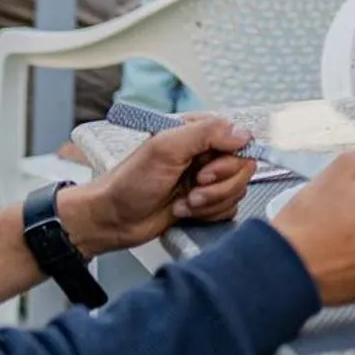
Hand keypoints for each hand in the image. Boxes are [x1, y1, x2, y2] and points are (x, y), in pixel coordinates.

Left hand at [61, 117, 255, 254]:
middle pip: (243, 168)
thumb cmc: (129, 183)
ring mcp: (206, 179)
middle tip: (193, 189)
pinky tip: (184, 211)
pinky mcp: (205, 202)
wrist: (111, 220)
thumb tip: (244, 134)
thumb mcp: (165, 149)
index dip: (229, 160)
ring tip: (184, 203)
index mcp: (198, 134)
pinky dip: (209, 214)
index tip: (205, 171)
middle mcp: (206, 154)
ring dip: (210, 202)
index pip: (240, 140)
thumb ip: (206, 133)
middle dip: (219, 186)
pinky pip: (229, 208)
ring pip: (238, 190)